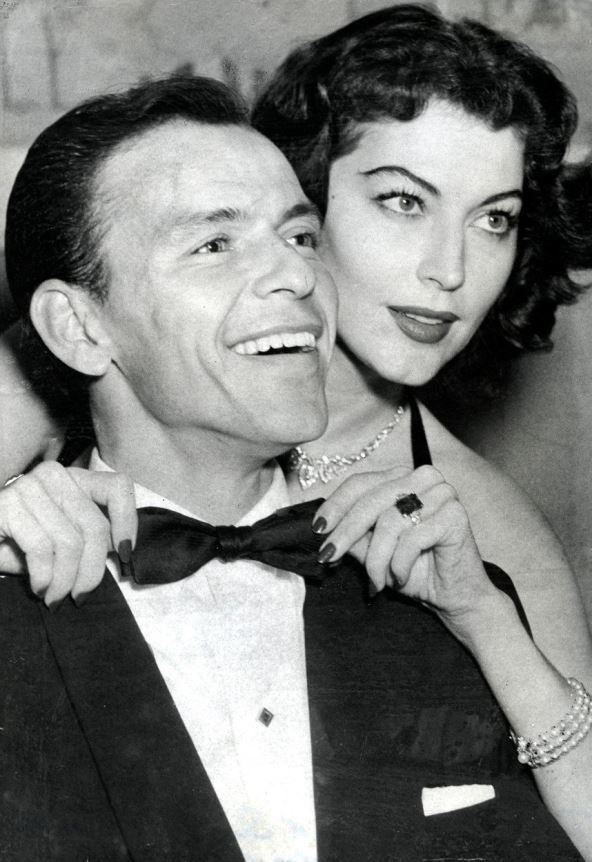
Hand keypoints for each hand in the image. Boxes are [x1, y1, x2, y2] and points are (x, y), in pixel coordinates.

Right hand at [0, 461, 136, 605]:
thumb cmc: (18, 545)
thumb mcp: (61, 540)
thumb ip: (90, 538)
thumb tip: (121, 552)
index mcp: (74, 478)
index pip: (117, 487)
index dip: (128, 521)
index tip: (124, 553)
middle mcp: (54, 475)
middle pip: (95, 525)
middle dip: (92, 570)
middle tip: (81, 596)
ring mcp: (28, 486)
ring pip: (70, 542)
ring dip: (65, 580)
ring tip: (56, 598)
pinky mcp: (7, 505)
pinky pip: (42, 548)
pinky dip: (44, 576)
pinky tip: (39, 588)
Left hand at [314, 465, 497, 631]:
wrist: (455, 598)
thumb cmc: (416, 571)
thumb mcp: (374, 551)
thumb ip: (353, 534)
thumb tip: (321, 528)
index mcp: (404, 478)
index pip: (361, 483)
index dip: (335, 505)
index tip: (317, 529)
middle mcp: (424, 478)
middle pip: (371, 499)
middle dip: (346, 532)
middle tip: (329, 556)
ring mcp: (443, 494)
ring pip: (389, 521)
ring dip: (376, 558)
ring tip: (378, 580)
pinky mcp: (455, 515)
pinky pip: (412, 538)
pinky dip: (399, 564)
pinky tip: (400, 577)